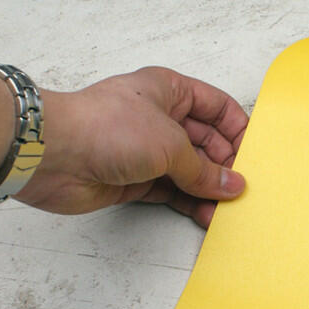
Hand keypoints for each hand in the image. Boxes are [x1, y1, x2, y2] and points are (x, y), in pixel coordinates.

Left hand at [14, 67, 247, 227]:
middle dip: (226, 166)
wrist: (53, 155)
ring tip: (230, 210)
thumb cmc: (107, 128)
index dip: (238, 130)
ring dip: (210, 190)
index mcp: (170, 91)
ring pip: (190, 171)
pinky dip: (191, 204)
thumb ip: (203, 169)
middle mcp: (161, 119)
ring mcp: (147, 151)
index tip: (254, 156)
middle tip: (244, 189)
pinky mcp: (136, 180)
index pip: (217, 107)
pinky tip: (208, 217)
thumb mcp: (170, 144)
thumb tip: (232, 184)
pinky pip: (173, 192)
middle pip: (207, 142)